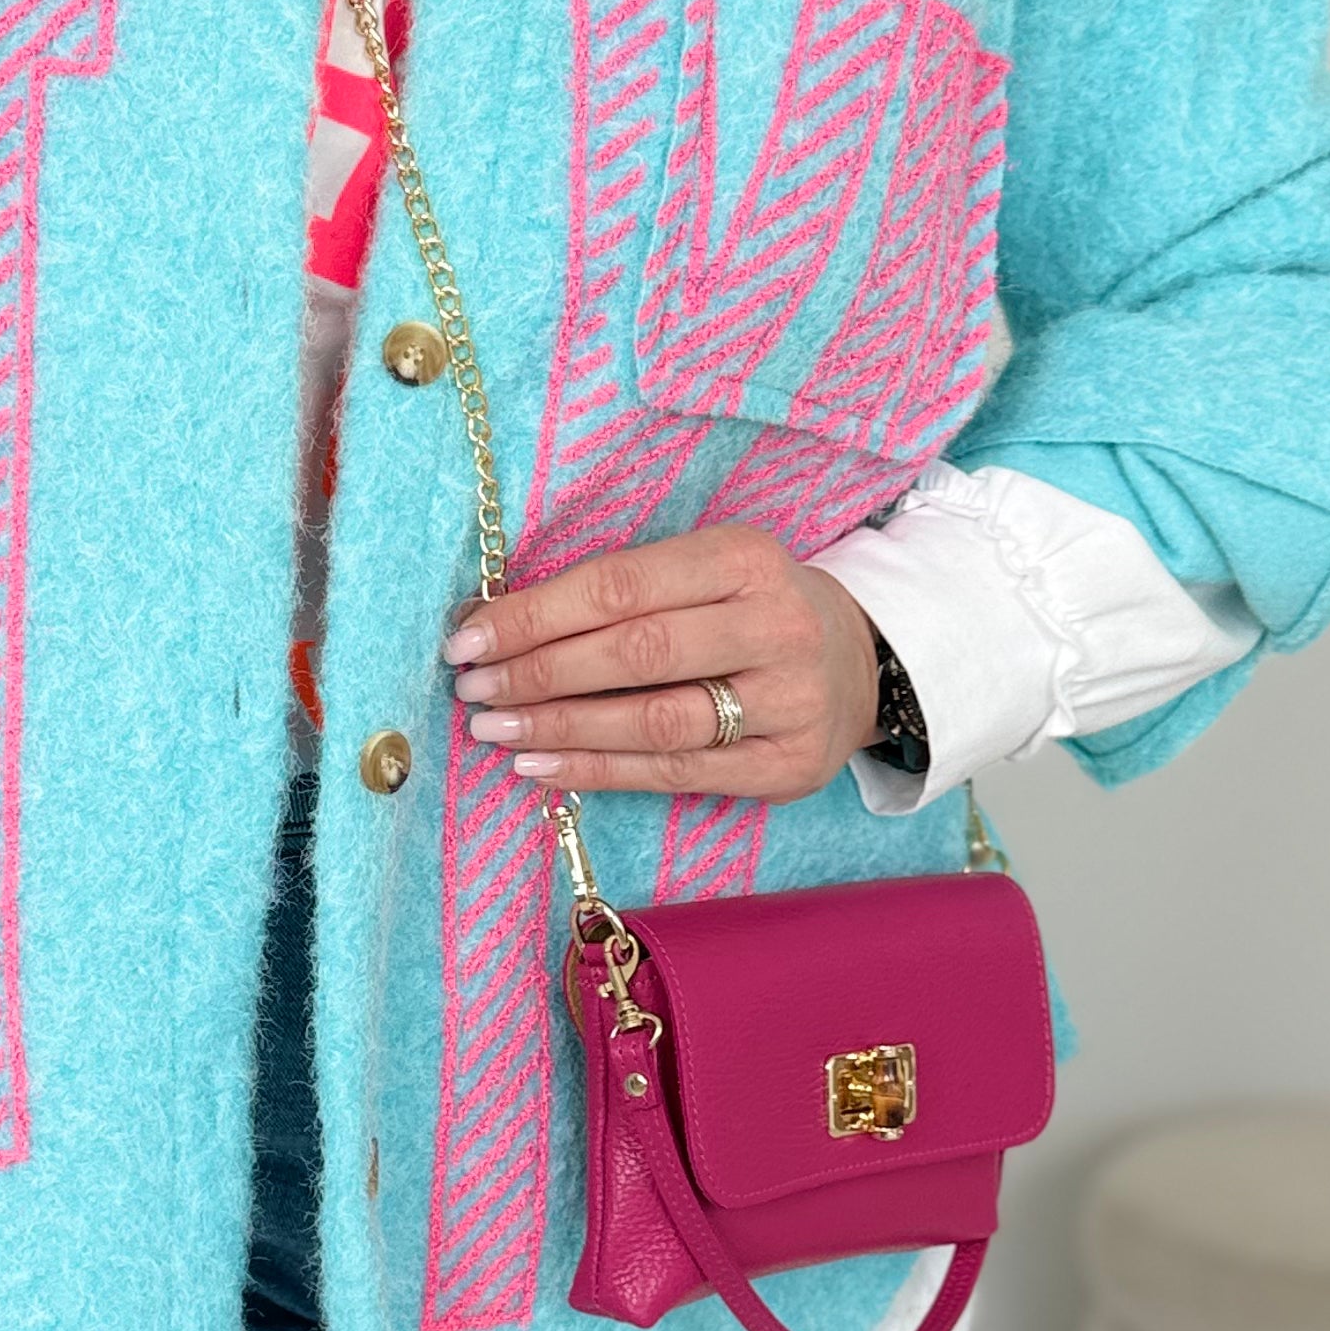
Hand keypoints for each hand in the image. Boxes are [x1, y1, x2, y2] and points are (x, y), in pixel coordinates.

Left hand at [446, 522, 882, 801]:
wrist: (860, 663)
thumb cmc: (748, 610)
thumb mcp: (705, 572)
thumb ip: (624, 591)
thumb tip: (499, 625)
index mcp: (745, 558)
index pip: (622, 585)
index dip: (536, 614)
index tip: (469, 636)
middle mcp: (775, 626)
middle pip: (638, 652)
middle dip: (540, 672)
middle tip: (473, 687)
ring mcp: (788, 702)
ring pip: (655, 721)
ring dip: (561, 727)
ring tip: (495, 728)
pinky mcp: (786, 766)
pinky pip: (676, 773)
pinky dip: (599, 771)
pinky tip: (542, 765)